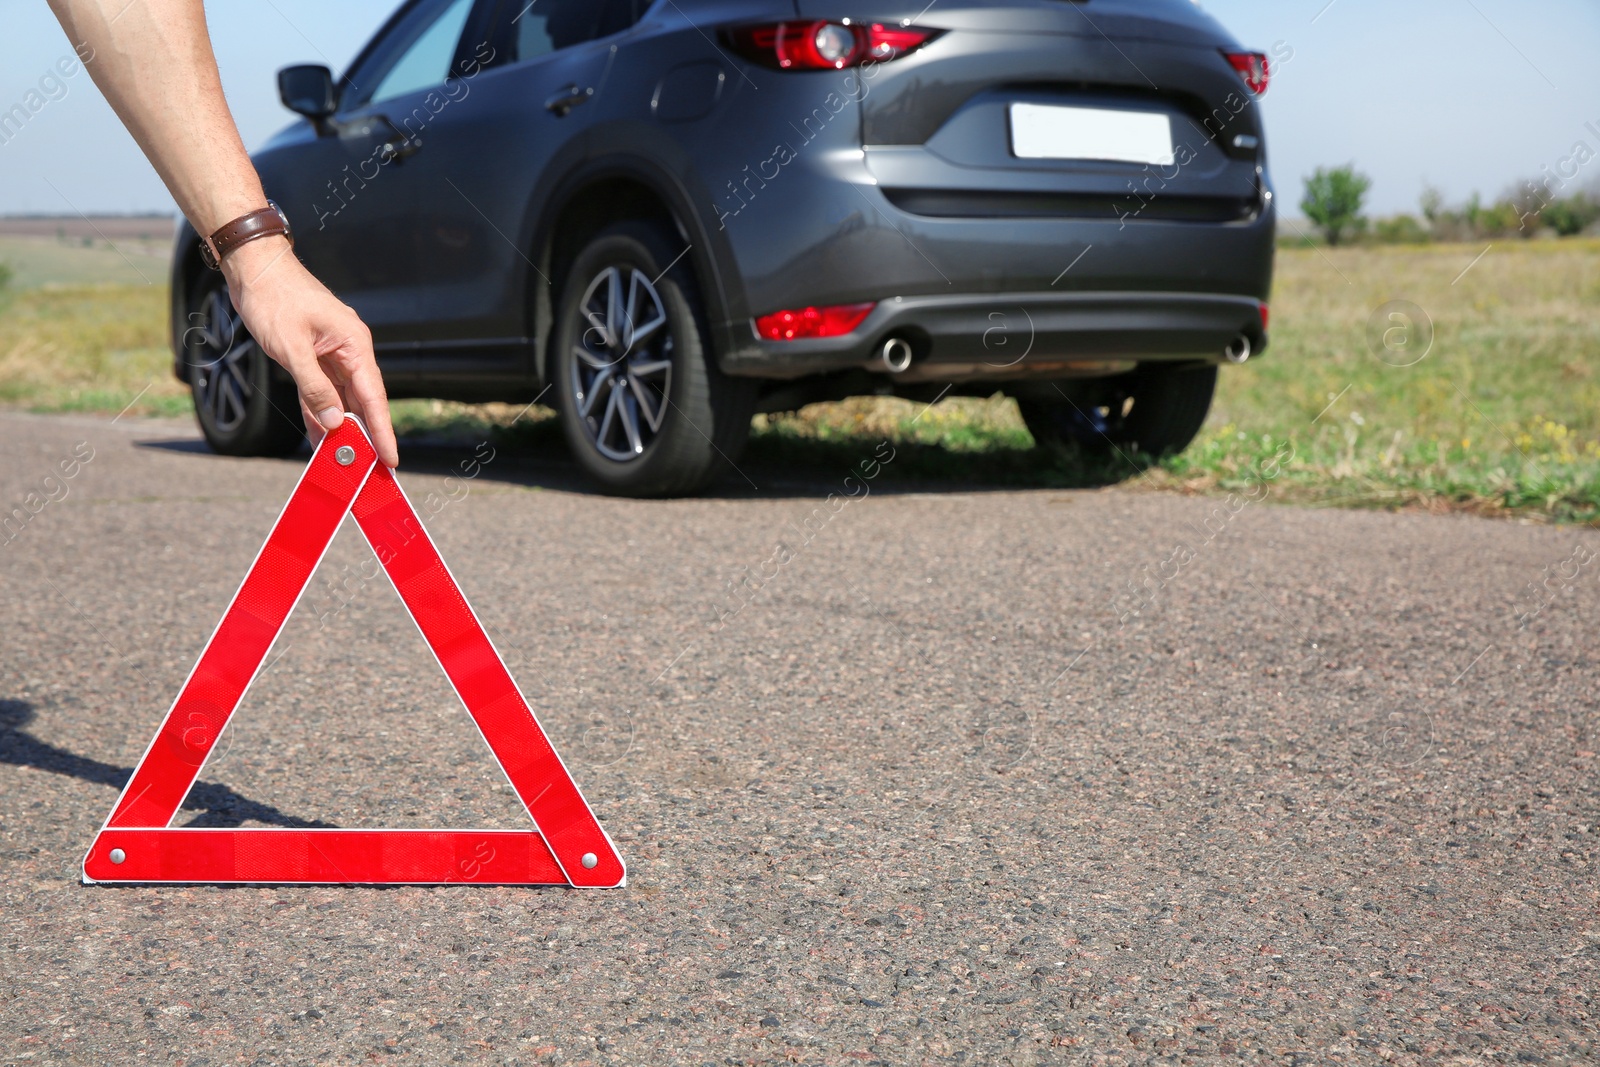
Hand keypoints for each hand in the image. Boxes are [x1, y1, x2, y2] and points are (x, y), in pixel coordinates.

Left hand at [220, 236, 398, 466]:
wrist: (254, 268)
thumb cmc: (274, 299)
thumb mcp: (291, 347)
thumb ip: (314, 388)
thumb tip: (336, 421)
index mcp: (354, 345)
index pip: (373, 397)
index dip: (382, 431)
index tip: (391, 459)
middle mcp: (349, 351)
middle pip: (361, 402)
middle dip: (364, 436)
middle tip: (368, 469)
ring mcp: (331, 355)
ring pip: (341, 400)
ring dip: (340, 428)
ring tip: (342, 460)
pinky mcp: (313, 357)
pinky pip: (320, 392)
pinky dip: (319, 413)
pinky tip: (320, 436)